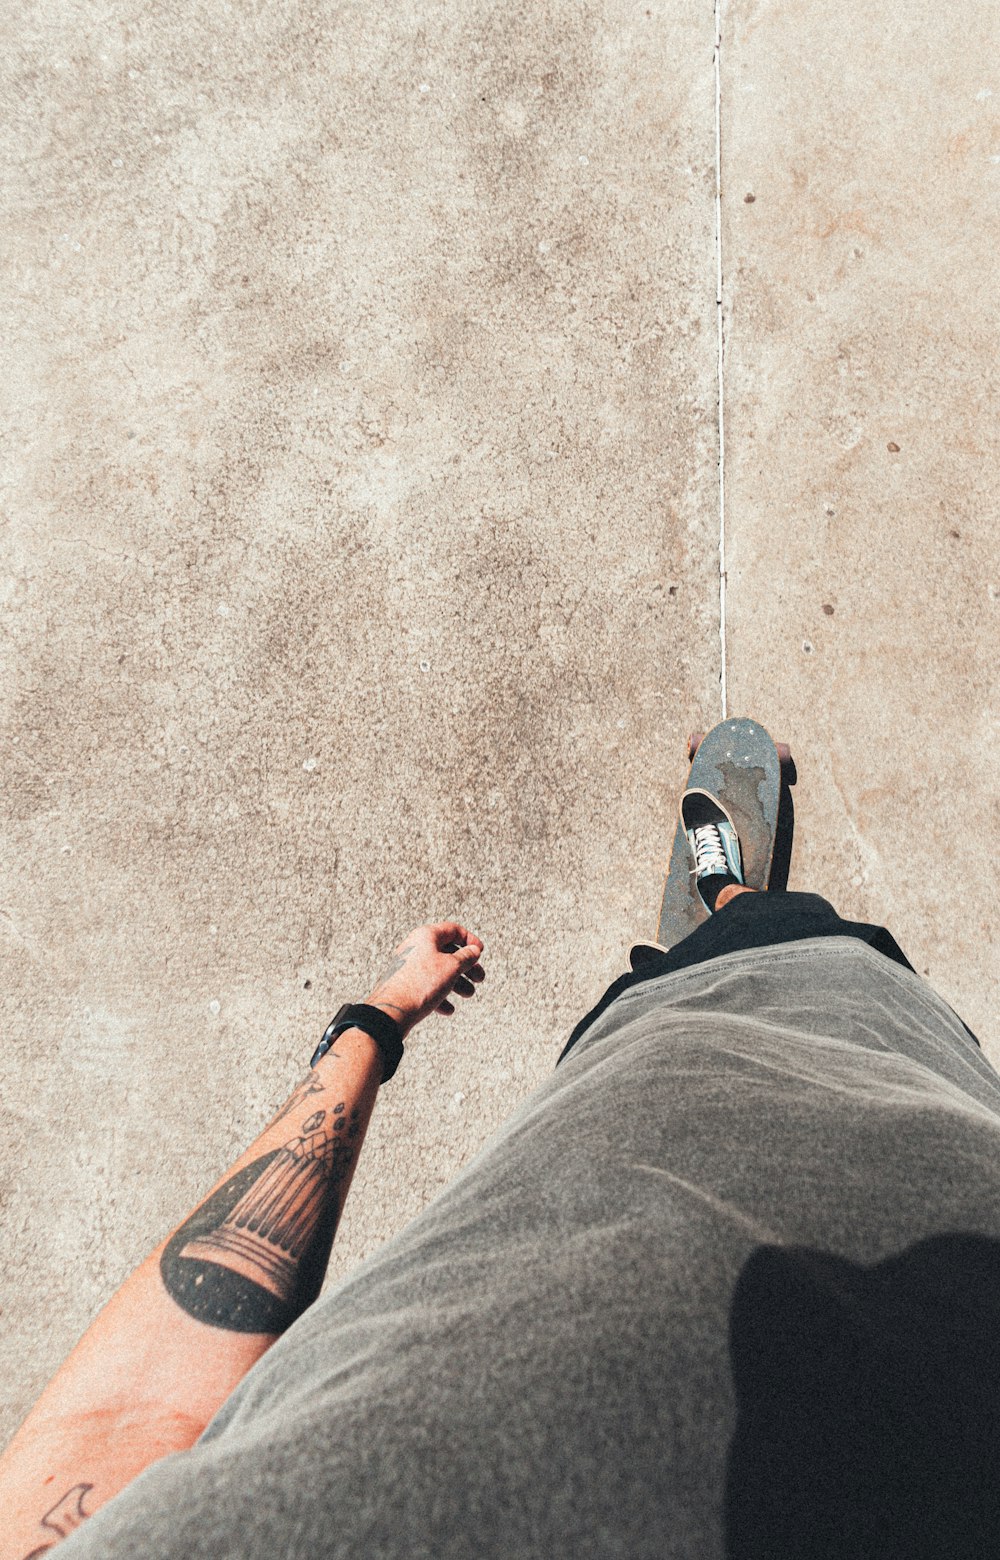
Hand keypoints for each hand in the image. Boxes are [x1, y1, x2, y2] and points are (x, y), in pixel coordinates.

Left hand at [364, 922, 485, 1037]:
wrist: (393, 1010)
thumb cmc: (421, 984)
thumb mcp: (452, 967)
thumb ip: (466, 957)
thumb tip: (474, 951)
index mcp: (426, 936)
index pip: (453, 930)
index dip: (470, 940)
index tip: (480, 952)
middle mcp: (415, 948)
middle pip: (447, 952)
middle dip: (466, 966)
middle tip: (479, 978)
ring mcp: (409, 966)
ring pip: (438, 971)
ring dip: (456, 982)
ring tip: (468, 994)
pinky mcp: (405, 984)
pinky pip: (427, 986)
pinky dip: (440, 995)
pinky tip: (448, 1009)